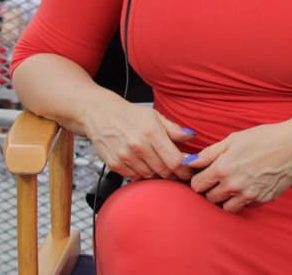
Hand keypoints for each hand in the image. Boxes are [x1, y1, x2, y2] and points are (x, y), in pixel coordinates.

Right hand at [81, 92, 195, 181]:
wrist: (100, 114)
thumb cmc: (129, 115)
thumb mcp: (155, 116)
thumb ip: (174, 129)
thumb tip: (191, 136)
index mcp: (151, 132)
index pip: (174, 161)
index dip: (184, 169)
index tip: (188, 171)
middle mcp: (138, 146)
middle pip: (163, 171)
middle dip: (173, 174)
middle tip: (177, 171)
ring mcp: (125, 157)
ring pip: (150, 176)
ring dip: (158, 174)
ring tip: (159, 165)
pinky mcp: (115, 165)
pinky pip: (135, 177)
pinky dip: (142, 174)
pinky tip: (143, 164)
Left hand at [188, 122, 291, 213]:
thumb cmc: (264, 138)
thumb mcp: (233, 139)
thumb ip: (209, 153)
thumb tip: (189, 163)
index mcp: (222, 168)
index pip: (197, 185)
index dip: (199, 180)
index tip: (204, 175)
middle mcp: (233, 185)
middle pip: (209, 198)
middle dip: (211, 190)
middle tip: (219, 179)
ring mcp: (247, 195)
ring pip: (225, 208)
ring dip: (225, 199)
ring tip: (233, 185)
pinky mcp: (261, 200)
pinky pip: (244, 206)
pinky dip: (242, 200)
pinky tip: (249, 185)